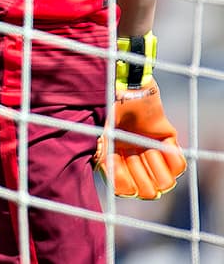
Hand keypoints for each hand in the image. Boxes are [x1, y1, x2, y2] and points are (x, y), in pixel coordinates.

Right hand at [94, 77, 185, 199]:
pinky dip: (172, 160)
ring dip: (157, 168)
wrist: (122, 84)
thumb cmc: (103, 109)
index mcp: (111, 160)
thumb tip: (121, 190)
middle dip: (142, 177)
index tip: (118, 162)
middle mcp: (131, 158)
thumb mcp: (97, 137)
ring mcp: (149, 149)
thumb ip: (101, 162)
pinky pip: (179, 165)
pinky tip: (161, 146)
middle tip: (134, 156)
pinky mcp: (166, 139)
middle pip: (148, 192)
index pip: (125, 190)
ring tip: (149, 150)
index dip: (124, 183)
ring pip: (165, 183)